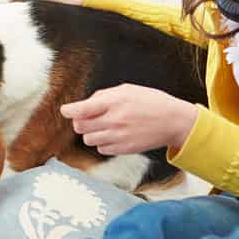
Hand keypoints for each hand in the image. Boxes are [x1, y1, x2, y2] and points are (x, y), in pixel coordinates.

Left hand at [63, 83, 198, 154]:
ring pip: (89, 139)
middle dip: (80, 121)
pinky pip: (102, 149)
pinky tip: (113, 135)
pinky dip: (103, 143)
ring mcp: (119, 137)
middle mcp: (114, 120)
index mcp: (114, 102)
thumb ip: (104, 96)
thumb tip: (86, 104)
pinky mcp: (124, 149)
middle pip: (80, 126)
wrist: (173, 121)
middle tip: (87, 118)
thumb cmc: (151, 102)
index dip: (69, 110)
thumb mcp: (127, 89)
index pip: (81, 109)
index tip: (65, 110)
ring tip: (103, 126)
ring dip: (91, 133)